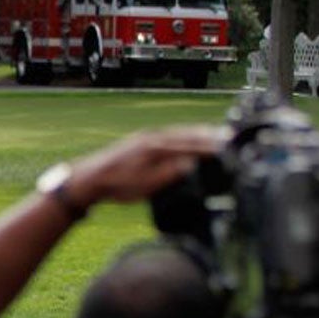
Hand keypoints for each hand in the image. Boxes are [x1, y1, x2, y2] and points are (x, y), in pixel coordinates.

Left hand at [71, 126, 219, 206]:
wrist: (88, 178)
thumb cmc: (115, 184)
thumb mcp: (146, 185)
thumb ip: (170, 174)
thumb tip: (191, 164)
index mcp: (156, 147)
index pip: (190, 144)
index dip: (210, 146)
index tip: (227, 146)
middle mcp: (152, 138)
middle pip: (187, 133)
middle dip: (208, 134)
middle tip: (229, 135)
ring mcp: (145, 138)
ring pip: (178, 132)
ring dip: (196, 132)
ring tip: (214, 134)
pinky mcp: (140, 141)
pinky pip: (168, 134)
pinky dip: (182, 135)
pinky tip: (186, 139)